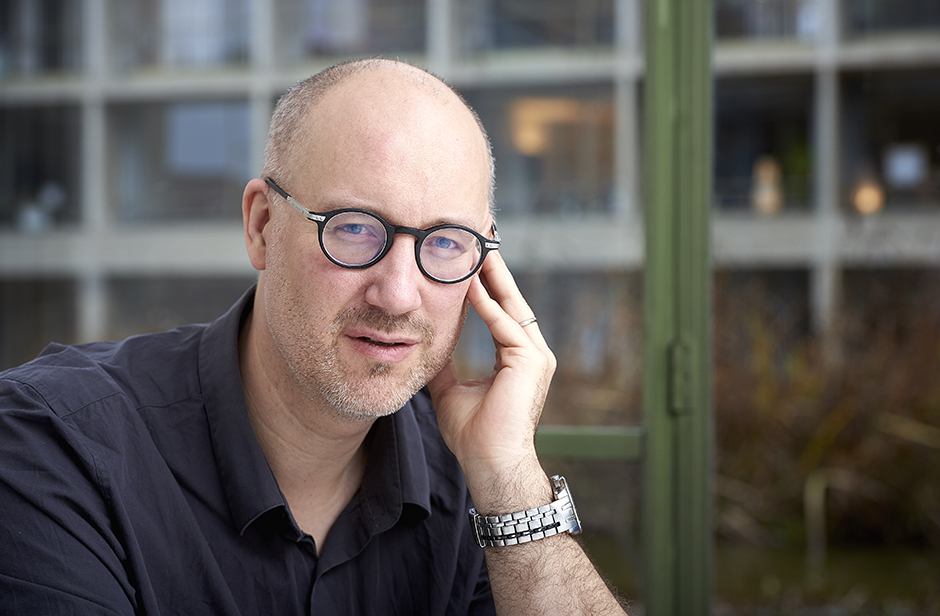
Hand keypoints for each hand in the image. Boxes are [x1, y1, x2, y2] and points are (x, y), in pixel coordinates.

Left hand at [427, 252, 555, 510]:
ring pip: (511, 304)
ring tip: (475, 246)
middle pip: (510, 297)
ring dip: (491, 275)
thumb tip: (424, 343)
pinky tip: (469, 283)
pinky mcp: (532, 362)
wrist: (490, 464)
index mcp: (518, 355)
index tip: (471, 253)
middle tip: (481, 232)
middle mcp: (532, 350)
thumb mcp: (451, 389)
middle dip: (494, 265)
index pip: (502, 306)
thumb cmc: (473, 435)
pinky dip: (487, 304)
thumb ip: (445, 362)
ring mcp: (536, 355)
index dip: (487, 280)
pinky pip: (506, 325)